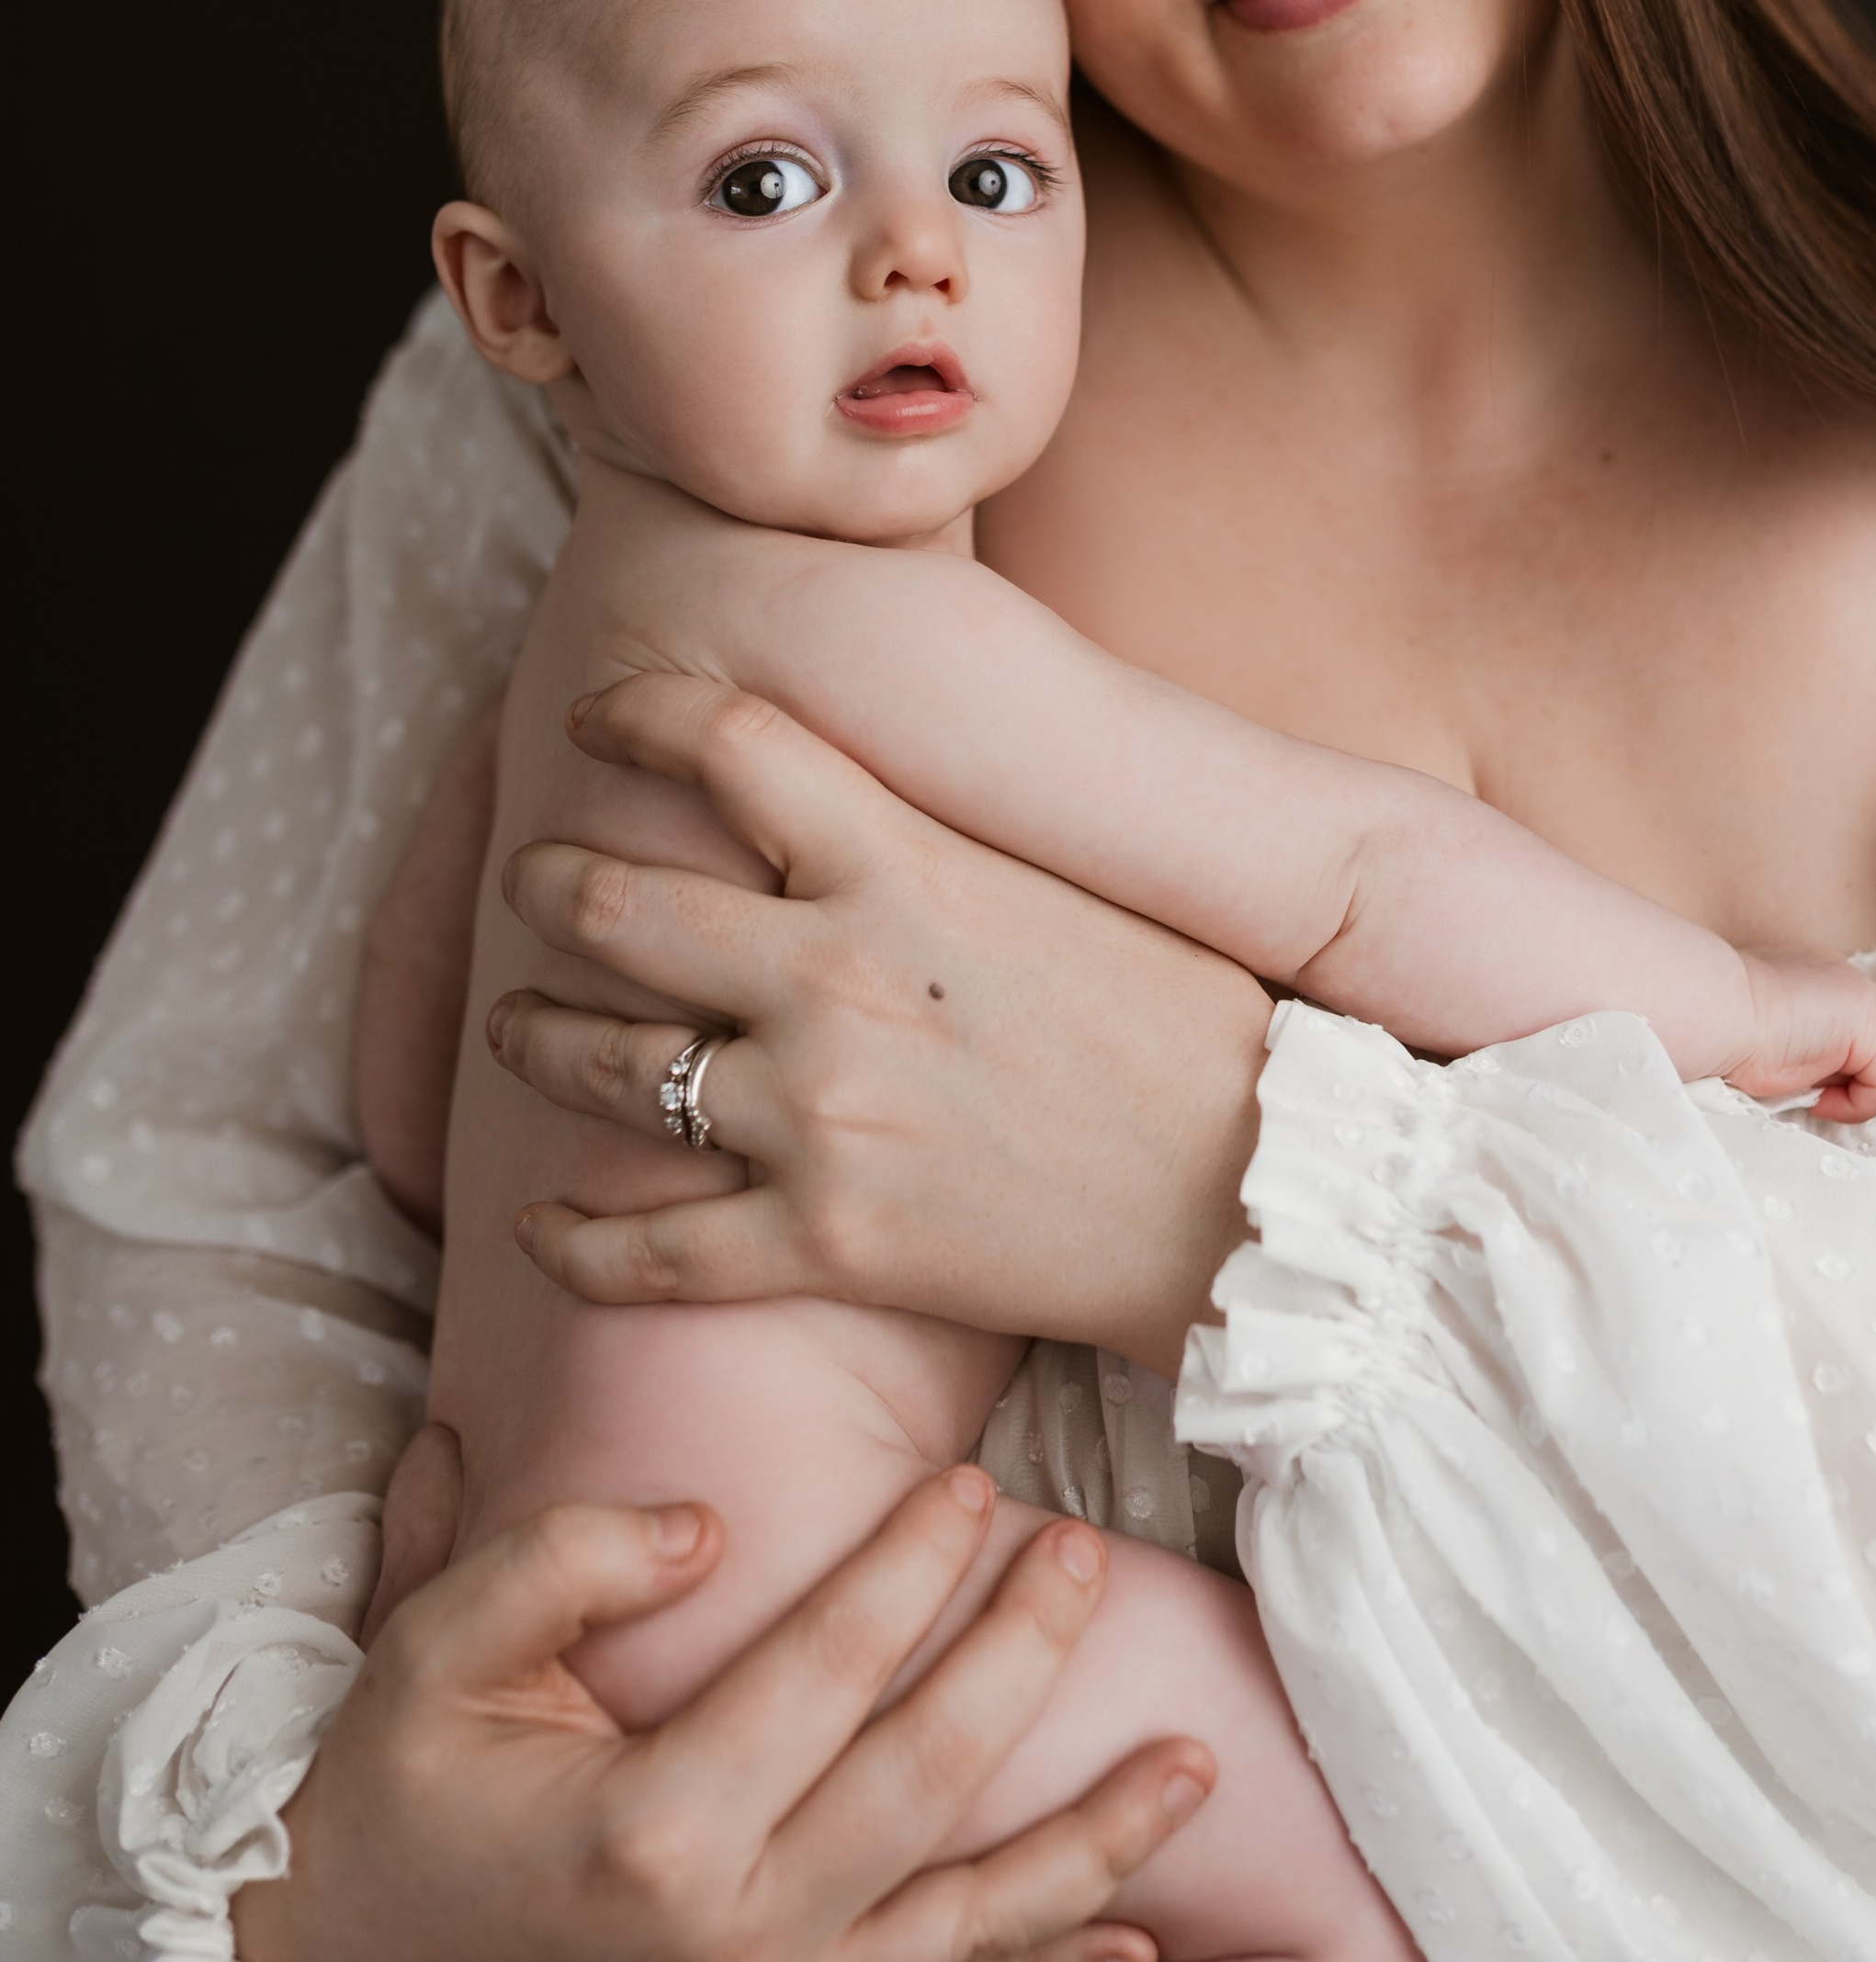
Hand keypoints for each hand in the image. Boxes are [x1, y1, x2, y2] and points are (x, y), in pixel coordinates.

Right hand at [237, 1465, 1209, 1961]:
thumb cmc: (390, 1789)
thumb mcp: (431, 1647)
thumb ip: (562, 1561)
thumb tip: (706, 1522)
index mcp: (648, 1831)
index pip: (822, 1676)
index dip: (905, 1571)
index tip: (970, 1485)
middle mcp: (732, 1935)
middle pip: (925, 1783)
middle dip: (1021, 1660)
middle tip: (1083, 1551)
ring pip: (971, 1920)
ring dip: (1096, 1839)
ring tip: (1200, 1759)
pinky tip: (1140, 1936)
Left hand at [488, 672, 1271, 1376]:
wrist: (1267, 1196)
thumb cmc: (1199, 1027)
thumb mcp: (1074, 880)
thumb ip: (950, 835)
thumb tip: (886, 776)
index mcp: (905, 863)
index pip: (721, 742)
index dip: (635, 713)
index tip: (599, 716)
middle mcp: (833, 977)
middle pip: (613, 902)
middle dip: (549, 882)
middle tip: (538, 879)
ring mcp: (819, 1114)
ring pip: (599, 1063)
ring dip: (535, 1040)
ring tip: (520, 1029)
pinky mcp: (826, 1243)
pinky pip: (644, 1248)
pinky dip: (571, 1238)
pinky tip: (539, 1224)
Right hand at [1726, 950, 1875, 1121]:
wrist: (1711, 1009)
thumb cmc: (1718, 1026)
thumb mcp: (1760, 1028)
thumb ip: (1789, 1038)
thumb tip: (1807, 1077)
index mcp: (1810, 972)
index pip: (1836, 1030)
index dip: (1819, 1066)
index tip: (1783, 1075)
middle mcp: (1841, 977)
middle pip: (1861, 1048)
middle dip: (1833, 1078)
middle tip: (1791, 1085)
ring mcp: (1862, 996)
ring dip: (1841, 1092)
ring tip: (1798, 1087)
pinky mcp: (1871, 1023)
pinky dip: (1857, 1104)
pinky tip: (1817, 1097)